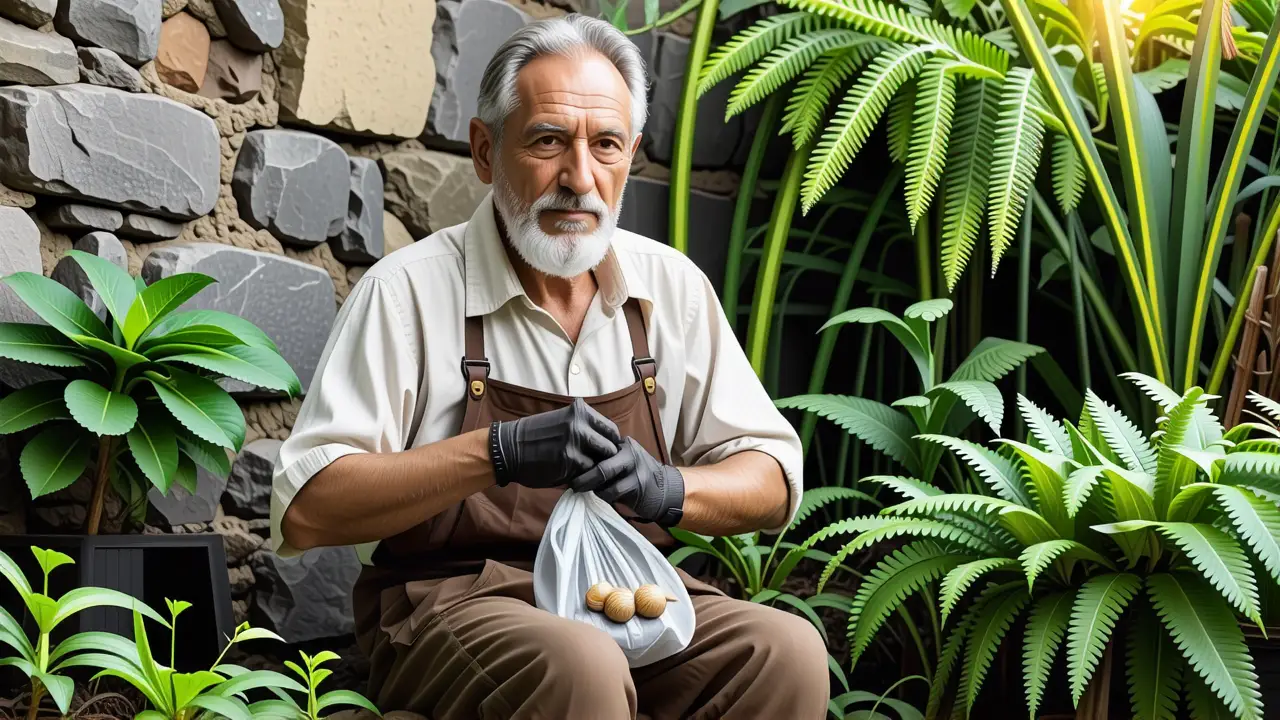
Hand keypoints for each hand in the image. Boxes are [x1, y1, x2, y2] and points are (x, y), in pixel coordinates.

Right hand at [489, 398, 621, 488]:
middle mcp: (579, 424)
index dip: (609, 444)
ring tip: (584, 475)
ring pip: (600, 464)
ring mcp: (574, 442)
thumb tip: (609, 445)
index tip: (601, 454)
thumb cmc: (536, 437)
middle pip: (610, 448)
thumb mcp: (562, 421)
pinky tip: (571, 479)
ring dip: (594, 472)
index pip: (611, 430)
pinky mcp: (568, 461)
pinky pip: (586, 475)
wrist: (508, 449)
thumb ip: (585, 429)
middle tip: (596, 469)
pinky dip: (582, 480)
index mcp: (580, 412)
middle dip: (605, 461)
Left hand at [571, 437, 684, 526]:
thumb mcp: (620, 462)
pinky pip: (612, 491)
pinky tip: (603, 496)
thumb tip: (573, 464)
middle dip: (582, 474)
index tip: (569, 467)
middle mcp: (628, 450)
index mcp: (621, 442)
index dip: (581, 456)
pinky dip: (603, 495)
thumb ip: (602, 460)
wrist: (665, 490)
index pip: (596, 445)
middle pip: (598, 459)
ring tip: (586, 491)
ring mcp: (634, 465)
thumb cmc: (634, 477)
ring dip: (591, 486)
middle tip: (572, 484)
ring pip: (603, 474)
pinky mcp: (637, 483)